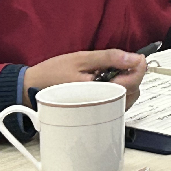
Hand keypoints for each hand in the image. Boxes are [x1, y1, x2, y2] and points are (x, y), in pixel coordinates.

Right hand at [23, 50, 146, 108]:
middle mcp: (100, 106)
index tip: (140, 58)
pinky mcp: (95, 112)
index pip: (131, 84)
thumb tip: (133, 58)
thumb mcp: (81, 58)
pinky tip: (109, 81)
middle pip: (133, 92)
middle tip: (125, 61)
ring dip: (128, 84)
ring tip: (115, 71)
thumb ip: (109, 58)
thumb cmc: (52, 74)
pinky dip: (119, 91)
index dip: (140, 69)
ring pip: (126, 99)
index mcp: (97, 92)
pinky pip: (116, 103)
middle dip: (134, 76)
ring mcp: (98, 111)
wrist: (30, 88)